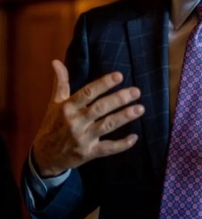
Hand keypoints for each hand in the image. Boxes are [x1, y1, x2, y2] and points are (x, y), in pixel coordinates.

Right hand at [32, 60, 144, 176]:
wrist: (44, 156)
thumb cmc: (52, 125)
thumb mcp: (54, 104)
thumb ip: (61, 83)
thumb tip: (56, 62)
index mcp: (68, 107)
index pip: (87, 93)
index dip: (103, 84)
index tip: (119, 76)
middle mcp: (75, 122)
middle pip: (100, 108)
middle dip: (119, 99)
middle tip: (136, 91)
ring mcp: (82, 138)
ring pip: (106, 126)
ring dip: (124, 117)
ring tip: (140, 109)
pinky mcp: (88, 153)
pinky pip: (107, 148)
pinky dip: (121, 145)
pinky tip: (134, 137)